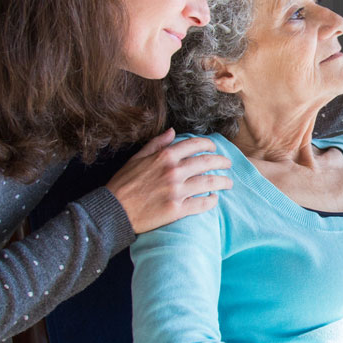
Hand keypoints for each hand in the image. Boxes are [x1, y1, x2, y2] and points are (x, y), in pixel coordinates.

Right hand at [105, 129, 232, 233]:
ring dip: (223, 182)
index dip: (208, 144)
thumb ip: (156, 144)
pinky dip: (212, 201)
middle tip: (228, 164)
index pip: (194, 145)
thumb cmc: (123, 184)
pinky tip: (215, 199)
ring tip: (228, 182)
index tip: (214, 147)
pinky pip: (201, 204)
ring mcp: (177, 191)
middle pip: (207, 162)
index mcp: (164, 157)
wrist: (114, 210)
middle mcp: (173, 172)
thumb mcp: (137, 158)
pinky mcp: (177, 210)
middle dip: (222, 162)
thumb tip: (172, 131)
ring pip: (209, 182)